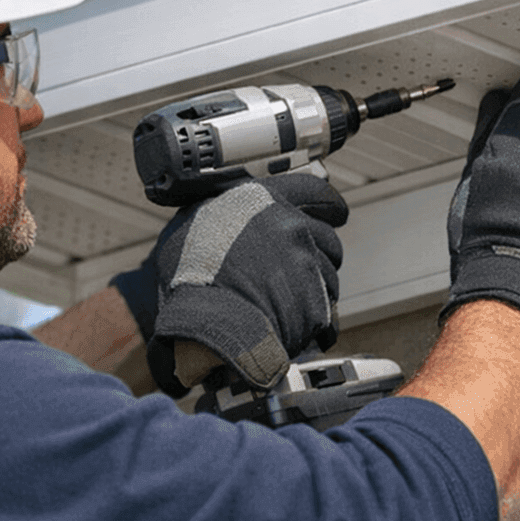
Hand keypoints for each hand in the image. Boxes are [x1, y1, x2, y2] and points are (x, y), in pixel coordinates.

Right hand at [113, 174, 348, 396]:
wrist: (195, 322)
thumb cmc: (183, 276)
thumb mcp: (195, 223)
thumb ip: (227, 215)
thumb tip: (236, 219)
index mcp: (259, 199)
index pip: (313, 190)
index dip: (329, 205)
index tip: (336, 214)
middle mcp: (288, 224)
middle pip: (326, 238)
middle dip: (320, 256)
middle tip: (300, 274)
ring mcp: (304, 261)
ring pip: (328, 276)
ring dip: (317, 290)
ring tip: (290, 308)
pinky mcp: (315, 299)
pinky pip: (326, 311)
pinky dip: (316, 322)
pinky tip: (296, 330)